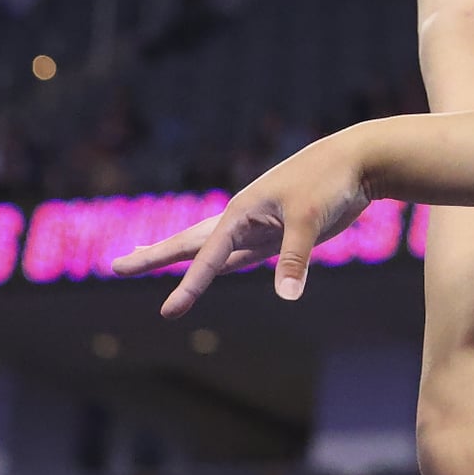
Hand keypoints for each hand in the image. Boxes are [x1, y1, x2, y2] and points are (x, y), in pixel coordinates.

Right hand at [110, 131, 373, 316]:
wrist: (357, 162)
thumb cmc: (329, 182)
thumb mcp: (310, 220)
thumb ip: (294, 258)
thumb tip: (287, 295)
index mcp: (241, 212)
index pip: (207, 256)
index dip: (189, 286)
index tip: (169, 313)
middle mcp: (242, 219)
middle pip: (189, 243)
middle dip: (154, 256)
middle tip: (116, 266)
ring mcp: (258, 227)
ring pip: (212, 248)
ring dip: (183, 258)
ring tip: (146, 258)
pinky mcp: (278, 233)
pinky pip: (241, 253)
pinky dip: (221, 262)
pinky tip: (210, 268)